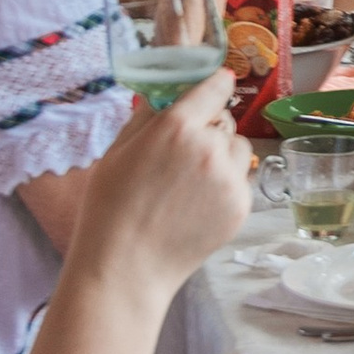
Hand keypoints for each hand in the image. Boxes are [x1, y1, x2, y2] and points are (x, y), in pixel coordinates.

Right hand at [76, 74, 255, 294]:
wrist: (125, 267)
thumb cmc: (110, 209)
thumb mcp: (118, 151)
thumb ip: (147, 117)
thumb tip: (166, 95)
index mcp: (176, 127)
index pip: (215, 87)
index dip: (215, 85)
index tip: (215, 86)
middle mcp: (208, 148)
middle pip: (226, 121)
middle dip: (209, 129)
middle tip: (183, 153)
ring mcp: (228, 179)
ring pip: (240, 149)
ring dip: (223, 156)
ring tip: (192, 180)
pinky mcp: (241, 206)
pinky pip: (242, 181)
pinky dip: (227, 185)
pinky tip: (197, 203)